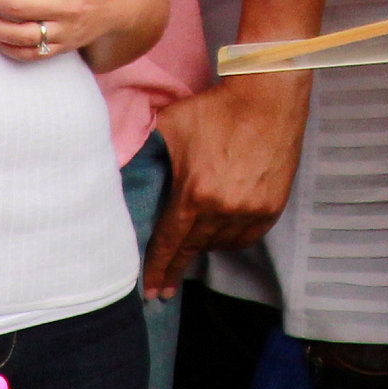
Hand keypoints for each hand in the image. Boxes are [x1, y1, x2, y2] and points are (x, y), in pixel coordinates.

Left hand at [141, 74, 308, 297]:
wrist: (268, 97)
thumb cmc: (217, 107)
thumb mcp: (171, 123)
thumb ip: (144, 147)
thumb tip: (115, 159)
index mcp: (194, 193)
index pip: (170, 242)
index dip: (157, 268)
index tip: (149, 291)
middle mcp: (223, 209)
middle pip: (193, 249)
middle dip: (175, 270)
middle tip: (163, 290)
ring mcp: (251, 210)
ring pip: (220, 244)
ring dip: (204, 246)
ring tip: (194, 244)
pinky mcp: (272, 207)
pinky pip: (246, 237)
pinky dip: (231, 238)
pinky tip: (221, 233)